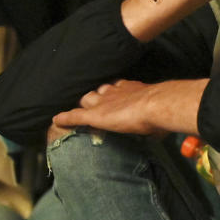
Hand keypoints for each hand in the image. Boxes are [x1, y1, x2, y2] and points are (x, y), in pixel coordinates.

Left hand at [53, 79, 206, 135]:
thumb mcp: (159, 113)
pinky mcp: (95, 114)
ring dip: (80, 104)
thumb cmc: (163, 109)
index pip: (115, 87)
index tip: (107, 93)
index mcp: (130, 89)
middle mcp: (114, 91)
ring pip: (85, 100)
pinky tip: (56, 119)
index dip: (109, 92)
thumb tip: (163, 131)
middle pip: (96, 91)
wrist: (157, 104)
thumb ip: (155, 119)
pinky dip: (66, 117)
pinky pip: (75, 115)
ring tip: (71, 108)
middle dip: (91, 95)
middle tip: (86, 100)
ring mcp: (103, 102)